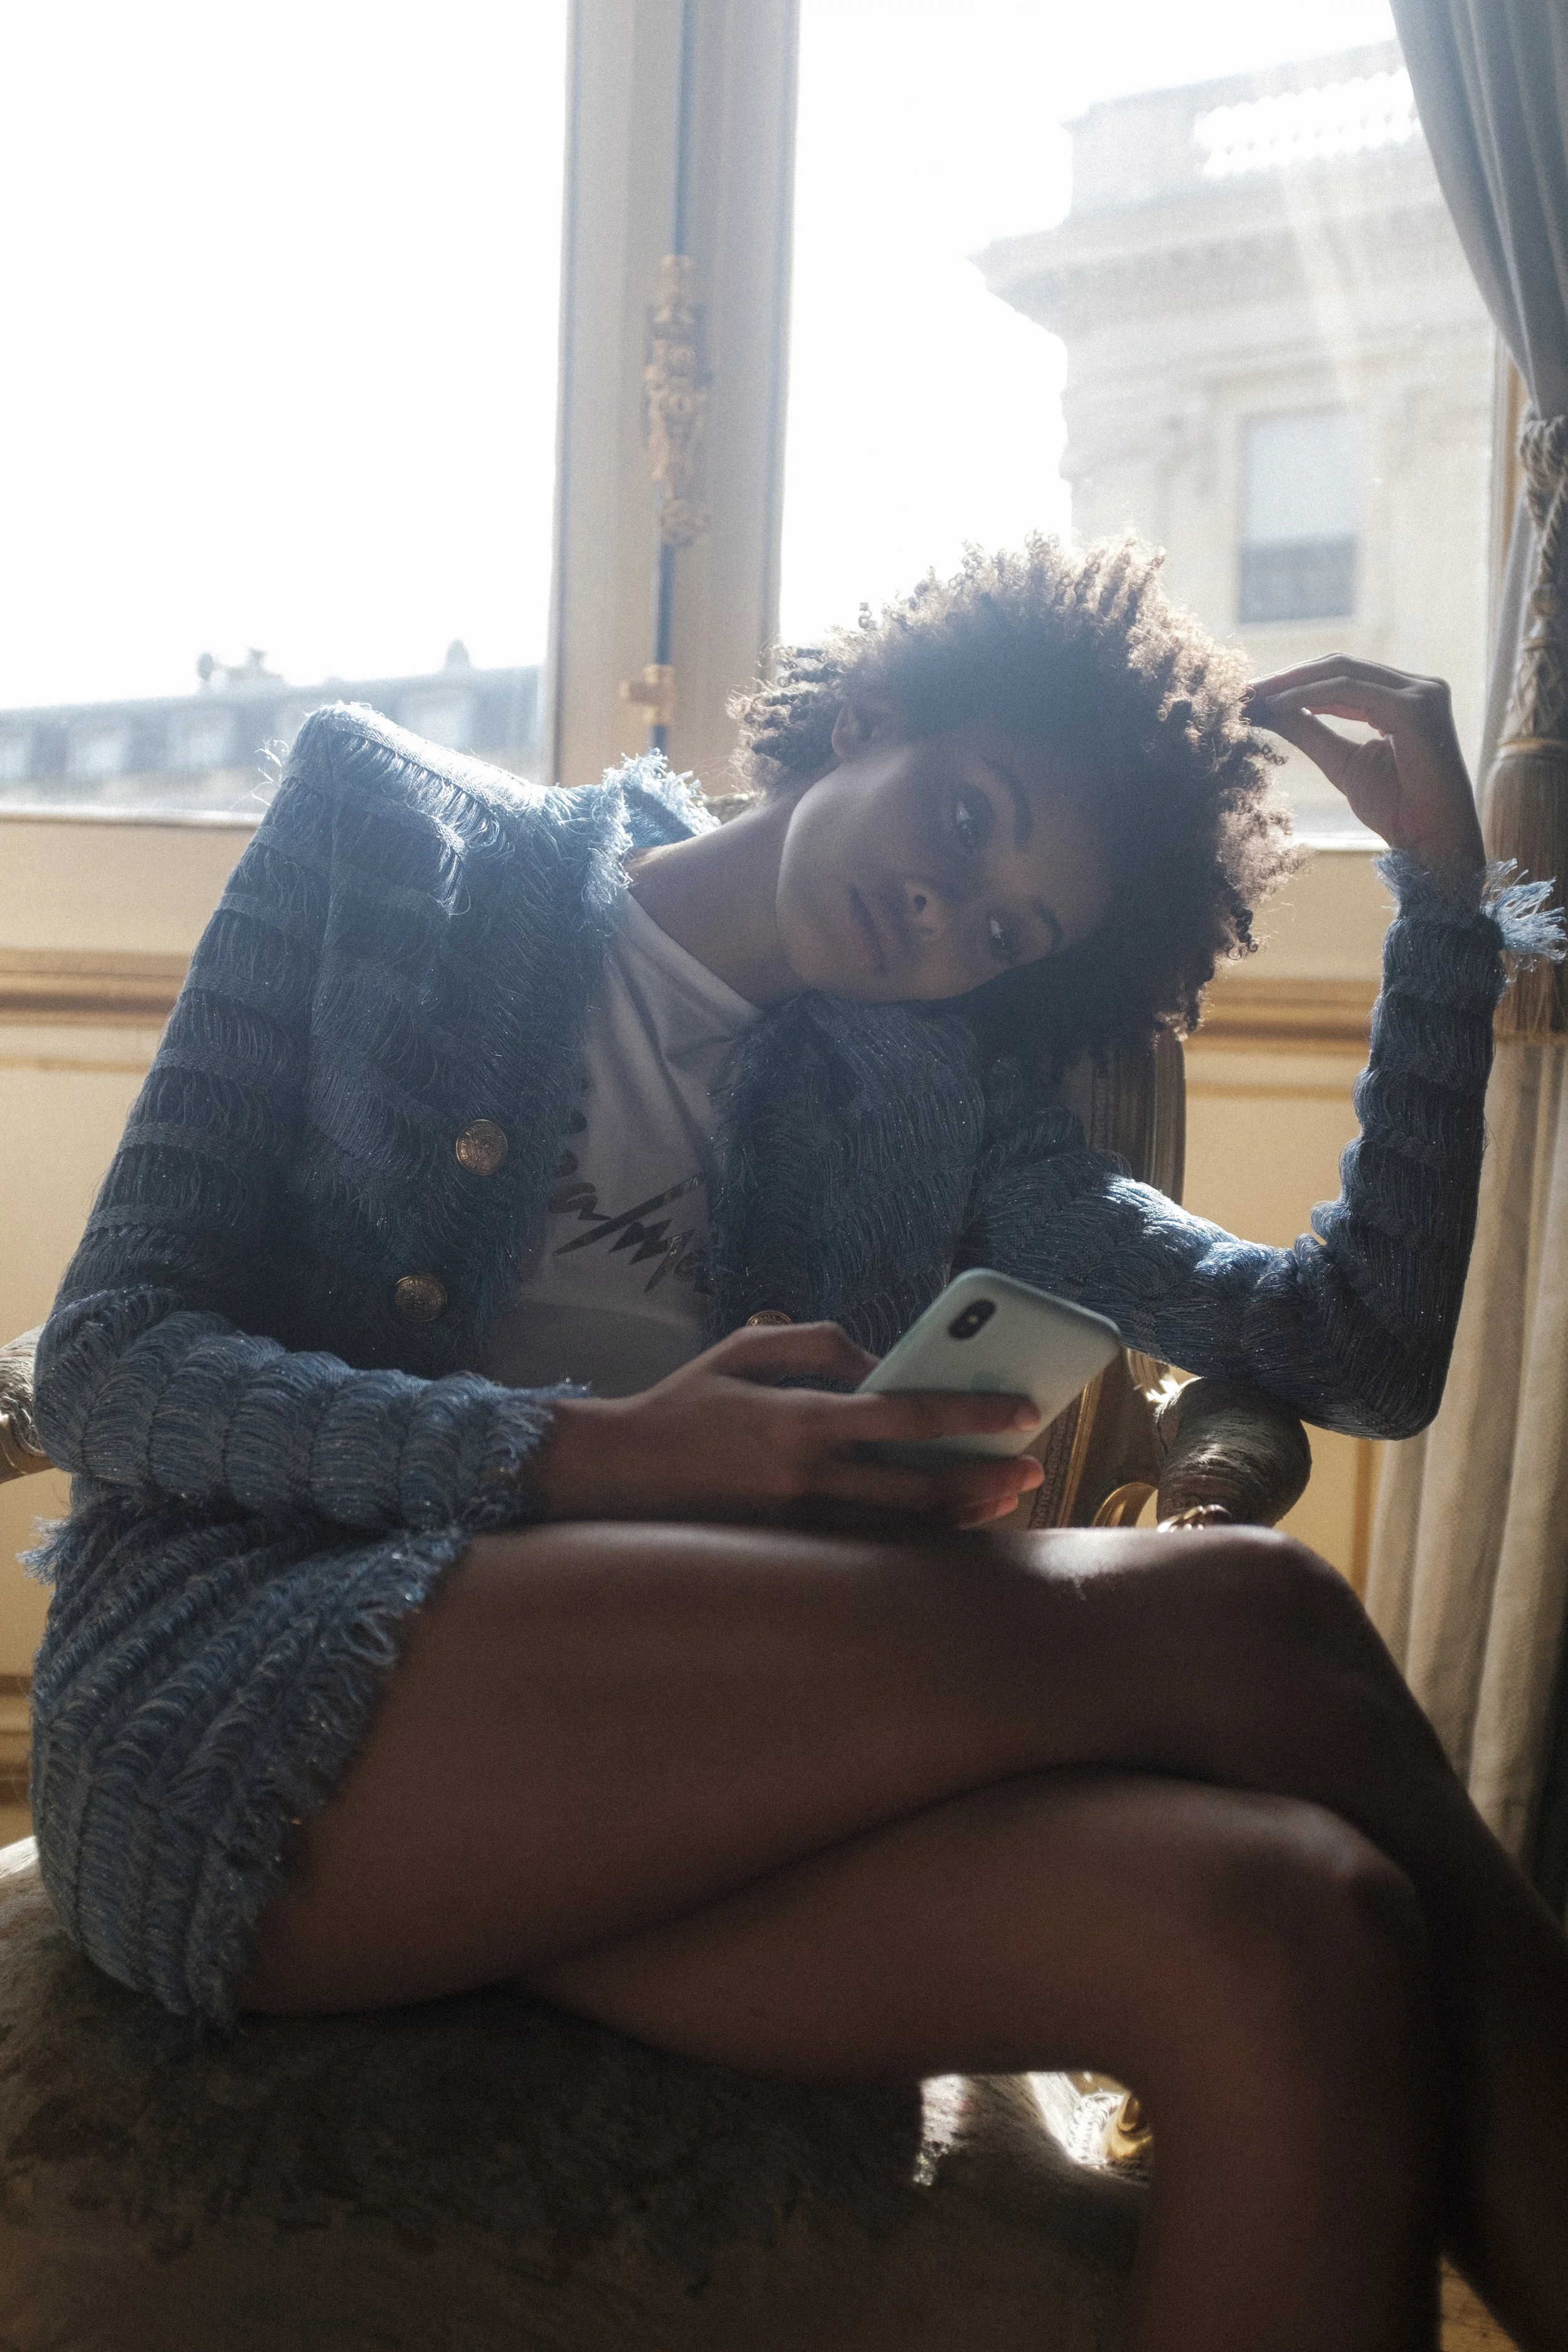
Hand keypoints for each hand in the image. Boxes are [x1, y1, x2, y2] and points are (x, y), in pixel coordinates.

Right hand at [523, 1321, 1045, 1530]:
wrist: (610, 1474)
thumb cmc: (680, 1404)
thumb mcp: (742, 1350)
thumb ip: (817, 1343)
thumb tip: (881, 1362)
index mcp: (796, 1418)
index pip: (904, 1416)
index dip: (970, 1414)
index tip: (1022, 1412)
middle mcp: (802, 1478)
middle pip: (917, 1489)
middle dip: (983, 1478)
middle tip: (1030, 1468)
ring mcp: (795, 1525)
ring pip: (898, 1531)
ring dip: (958, 1515)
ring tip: (1003, 1497)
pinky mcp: (784, 1554)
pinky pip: (866, 1552)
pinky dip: (913, 1540)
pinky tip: (946, 1525)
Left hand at [1246, 657, 1485, 870]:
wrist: (1433, 841)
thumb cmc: (1397, 810)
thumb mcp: (1341, 762)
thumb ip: (1310, 731)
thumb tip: (1268, 710)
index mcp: (1405, 698)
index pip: (1344, 676)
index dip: (1296, 682)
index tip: (1253, 695)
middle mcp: (1418, 687)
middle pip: (1341, 666)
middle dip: (1289, 676)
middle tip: (1244, 690)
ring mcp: (1421, 693)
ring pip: (1343, 671)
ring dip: (1292, 682)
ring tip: (1254, 697)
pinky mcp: (1416, 706)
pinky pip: (1350, 690)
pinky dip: (1310, 695)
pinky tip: (1278, 706)